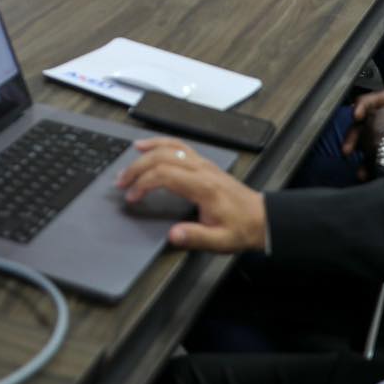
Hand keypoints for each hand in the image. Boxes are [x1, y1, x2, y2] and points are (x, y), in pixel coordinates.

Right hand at [115, 139, 265, 251]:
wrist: (262, 218)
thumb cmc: (241, 228)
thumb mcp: (220, 241)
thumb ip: (196, 237)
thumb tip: (173, 234)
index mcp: (204, 187)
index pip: (165, 175)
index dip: (143, 184)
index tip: (132, 196)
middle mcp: (202, 170)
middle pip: (162, 157)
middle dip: (138, 167)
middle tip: (121, 181)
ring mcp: (204, 164)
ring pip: (171, 147)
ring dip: (148, 150)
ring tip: (130, 156)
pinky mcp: (204, 164)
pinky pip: (180, 146)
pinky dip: (162, 142)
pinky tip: (151, 145)